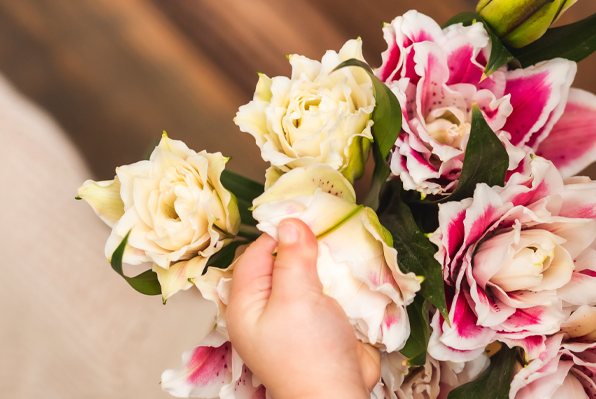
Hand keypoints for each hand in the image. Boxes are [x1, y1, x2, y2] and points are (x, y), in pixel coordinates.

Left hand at [226, 218, 380, 398]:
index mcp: (246, 304)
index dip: (278, 233)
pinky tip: (350, 270)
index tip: (303, 215)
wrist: (337, 397)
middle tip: (325, 226)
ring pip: (306, 276)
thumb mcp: (296, 297)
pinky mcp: (319, 325)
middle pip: (280, 263)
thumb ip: (292, 257)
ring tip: (339, 245)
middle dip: (304, 246)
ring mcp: (294, 318)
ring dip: (324, 263)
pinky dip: (338, 281)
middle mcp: (266, 309)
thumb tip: (289, 222)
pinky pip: (325, 293)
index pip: (255, 254)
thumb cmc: (308, 355)